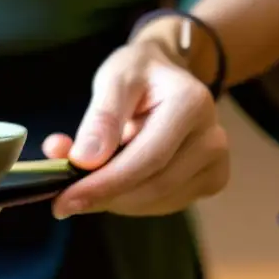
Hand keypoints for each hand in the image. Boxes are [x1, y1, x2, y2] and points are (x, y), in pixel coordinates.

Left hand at [44, 37, 229, 217]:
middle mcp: (212, 138)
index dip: (105, 184)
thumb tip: (84, 160)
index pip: (147, 159)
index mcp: (191, 105)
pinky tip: (114, 182)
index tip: (65, 199)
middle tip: (62, 200)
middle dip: (103, 197)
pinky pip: (164, 204)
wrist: (166, 75)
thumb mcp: (114, 79)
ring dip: (114, 200)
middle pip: (153, 186)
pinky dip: (131, 201)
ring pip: (157, 202)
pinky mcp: (211, 180)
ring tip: (86, 181)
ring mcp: (215, 163)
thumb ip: (100, 118)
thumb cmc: (138, 73)